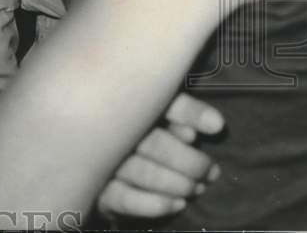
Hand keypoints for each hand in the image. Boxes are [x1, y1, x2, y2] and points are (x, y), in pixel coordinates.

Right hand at [97, 93, 223, 217]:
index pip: (161, 102)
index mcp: (128, 103)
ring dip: (177, 183)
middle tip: (211, 172)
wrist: (91, 162)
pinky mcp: (99, 191)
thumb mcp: (157, 108)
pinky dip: (154, 204)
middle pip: (155, 143)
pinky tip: (177, 204)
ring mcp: (102, 161)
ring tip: (197, 189)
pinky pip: (124, 199)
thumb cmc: (136, 128)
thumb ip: (184, 111)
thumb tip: (215, 125)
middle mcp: (111, 129)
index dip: (188, 114)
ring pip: (142, 172)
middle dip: (190, 161)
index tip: (210, 129)